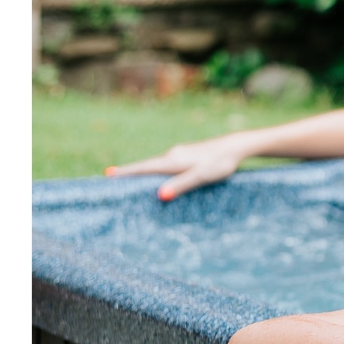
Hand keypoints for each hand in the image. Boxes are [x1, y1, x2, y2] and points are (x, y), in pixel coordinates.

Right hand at [107, 138, 250, 199]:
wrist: (236, 147)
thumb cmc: (220, 163)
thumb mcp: (201, 176)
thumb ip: (181, 185)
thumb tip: (160, 196)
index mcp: (173, 161)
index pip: (144, 168)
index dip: (126, 172)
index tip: (107, 175)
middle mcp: (172, 155)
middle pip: (146, 167)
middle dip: (129, 174)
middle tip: (110, 181)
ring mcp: (180, 154)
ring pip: (156, 166)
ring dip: (142, 173)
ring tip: (127, 183)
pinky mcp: (187, 156)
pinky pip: (166, 166)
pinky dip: (155, 172)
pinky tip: (156, 179)